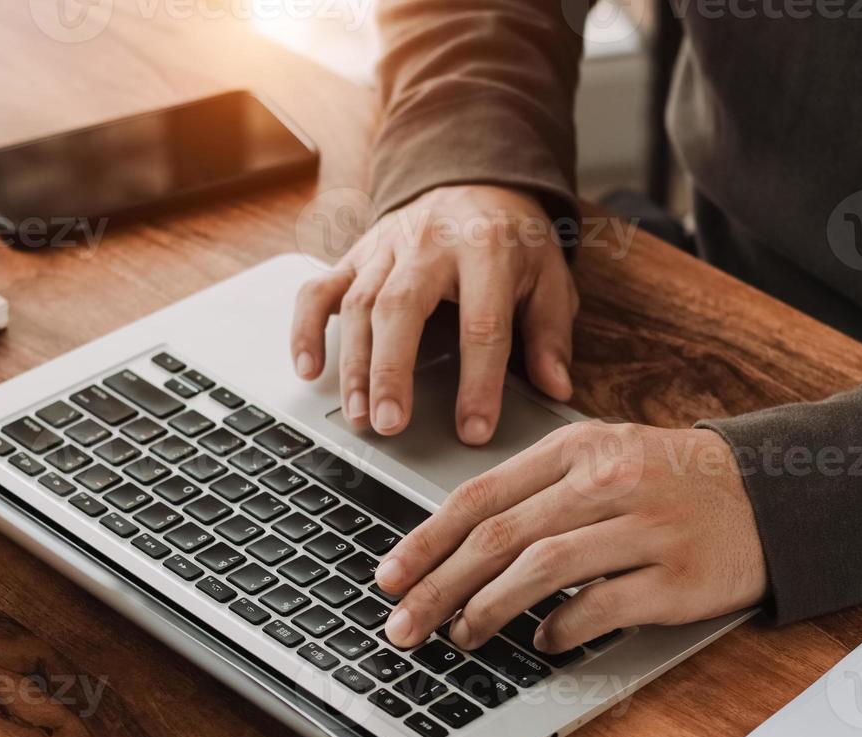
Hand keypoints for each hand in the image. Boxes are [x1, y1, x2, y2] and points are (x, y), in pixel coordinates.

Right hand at [290, 184, 577, 444]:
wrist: (474, 181)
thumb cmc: (513, 241)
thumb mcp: (550, 277)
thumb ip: (550, 333)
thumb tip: (555, 388)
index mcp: (487, 249)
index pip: (482, 324)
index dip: (478, 382)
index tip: (474, 430)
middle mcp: (429, 244)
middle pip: (401, 309)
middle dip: (392, 371)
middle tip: (391, 426)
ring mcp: (385, 248)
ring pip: (358, 304)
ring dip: (355, 365)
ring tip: (360, 416)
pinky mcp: (355, 255)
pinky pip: (320, 289)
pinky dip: (306, 328)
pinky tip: (308, 369)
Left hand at [374, 422, 768, 653]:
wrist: (772, 493)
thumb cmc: (671, 482)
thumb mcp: (603, 458)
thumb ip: (537, 490)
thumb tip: (456, 546)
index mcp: (579, 447)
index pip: (482, 496)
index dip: (426, 541)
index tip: (389, 576)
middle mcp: (607, 481)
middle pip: (499, 537)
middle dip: (438, 586)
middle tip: (403, 624)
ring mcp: (644, 528)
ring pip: (540, 570)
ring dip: (488, 610)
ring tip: (461, 636)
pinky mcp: (676, 577)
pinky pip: (599, 607)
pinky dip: (559, 629)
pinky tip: (540, 642)